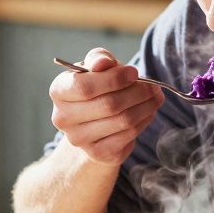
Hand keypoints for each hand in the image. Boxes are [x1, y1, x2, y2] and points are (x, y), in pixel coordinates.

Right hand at [50, 48, 164, 164]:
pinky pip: (128, 136)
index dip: (114, 79)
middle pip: (108, 105)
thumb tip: (103, 63)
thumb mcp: (95, 66)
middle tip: (153, 86)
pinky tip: (148, 112)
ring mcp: (79, 139)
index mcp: (58, 91)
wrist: (93, 120)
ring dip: (146, 107)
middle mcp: (63, 118)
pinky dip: (144, 121)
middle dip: (137, 93)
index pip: (85, 87)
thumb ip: (99, 59)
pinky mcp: (98, 153)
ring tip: (155, 96)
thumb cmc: (96, 85)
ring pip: (122, 122)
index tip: (134, 72)